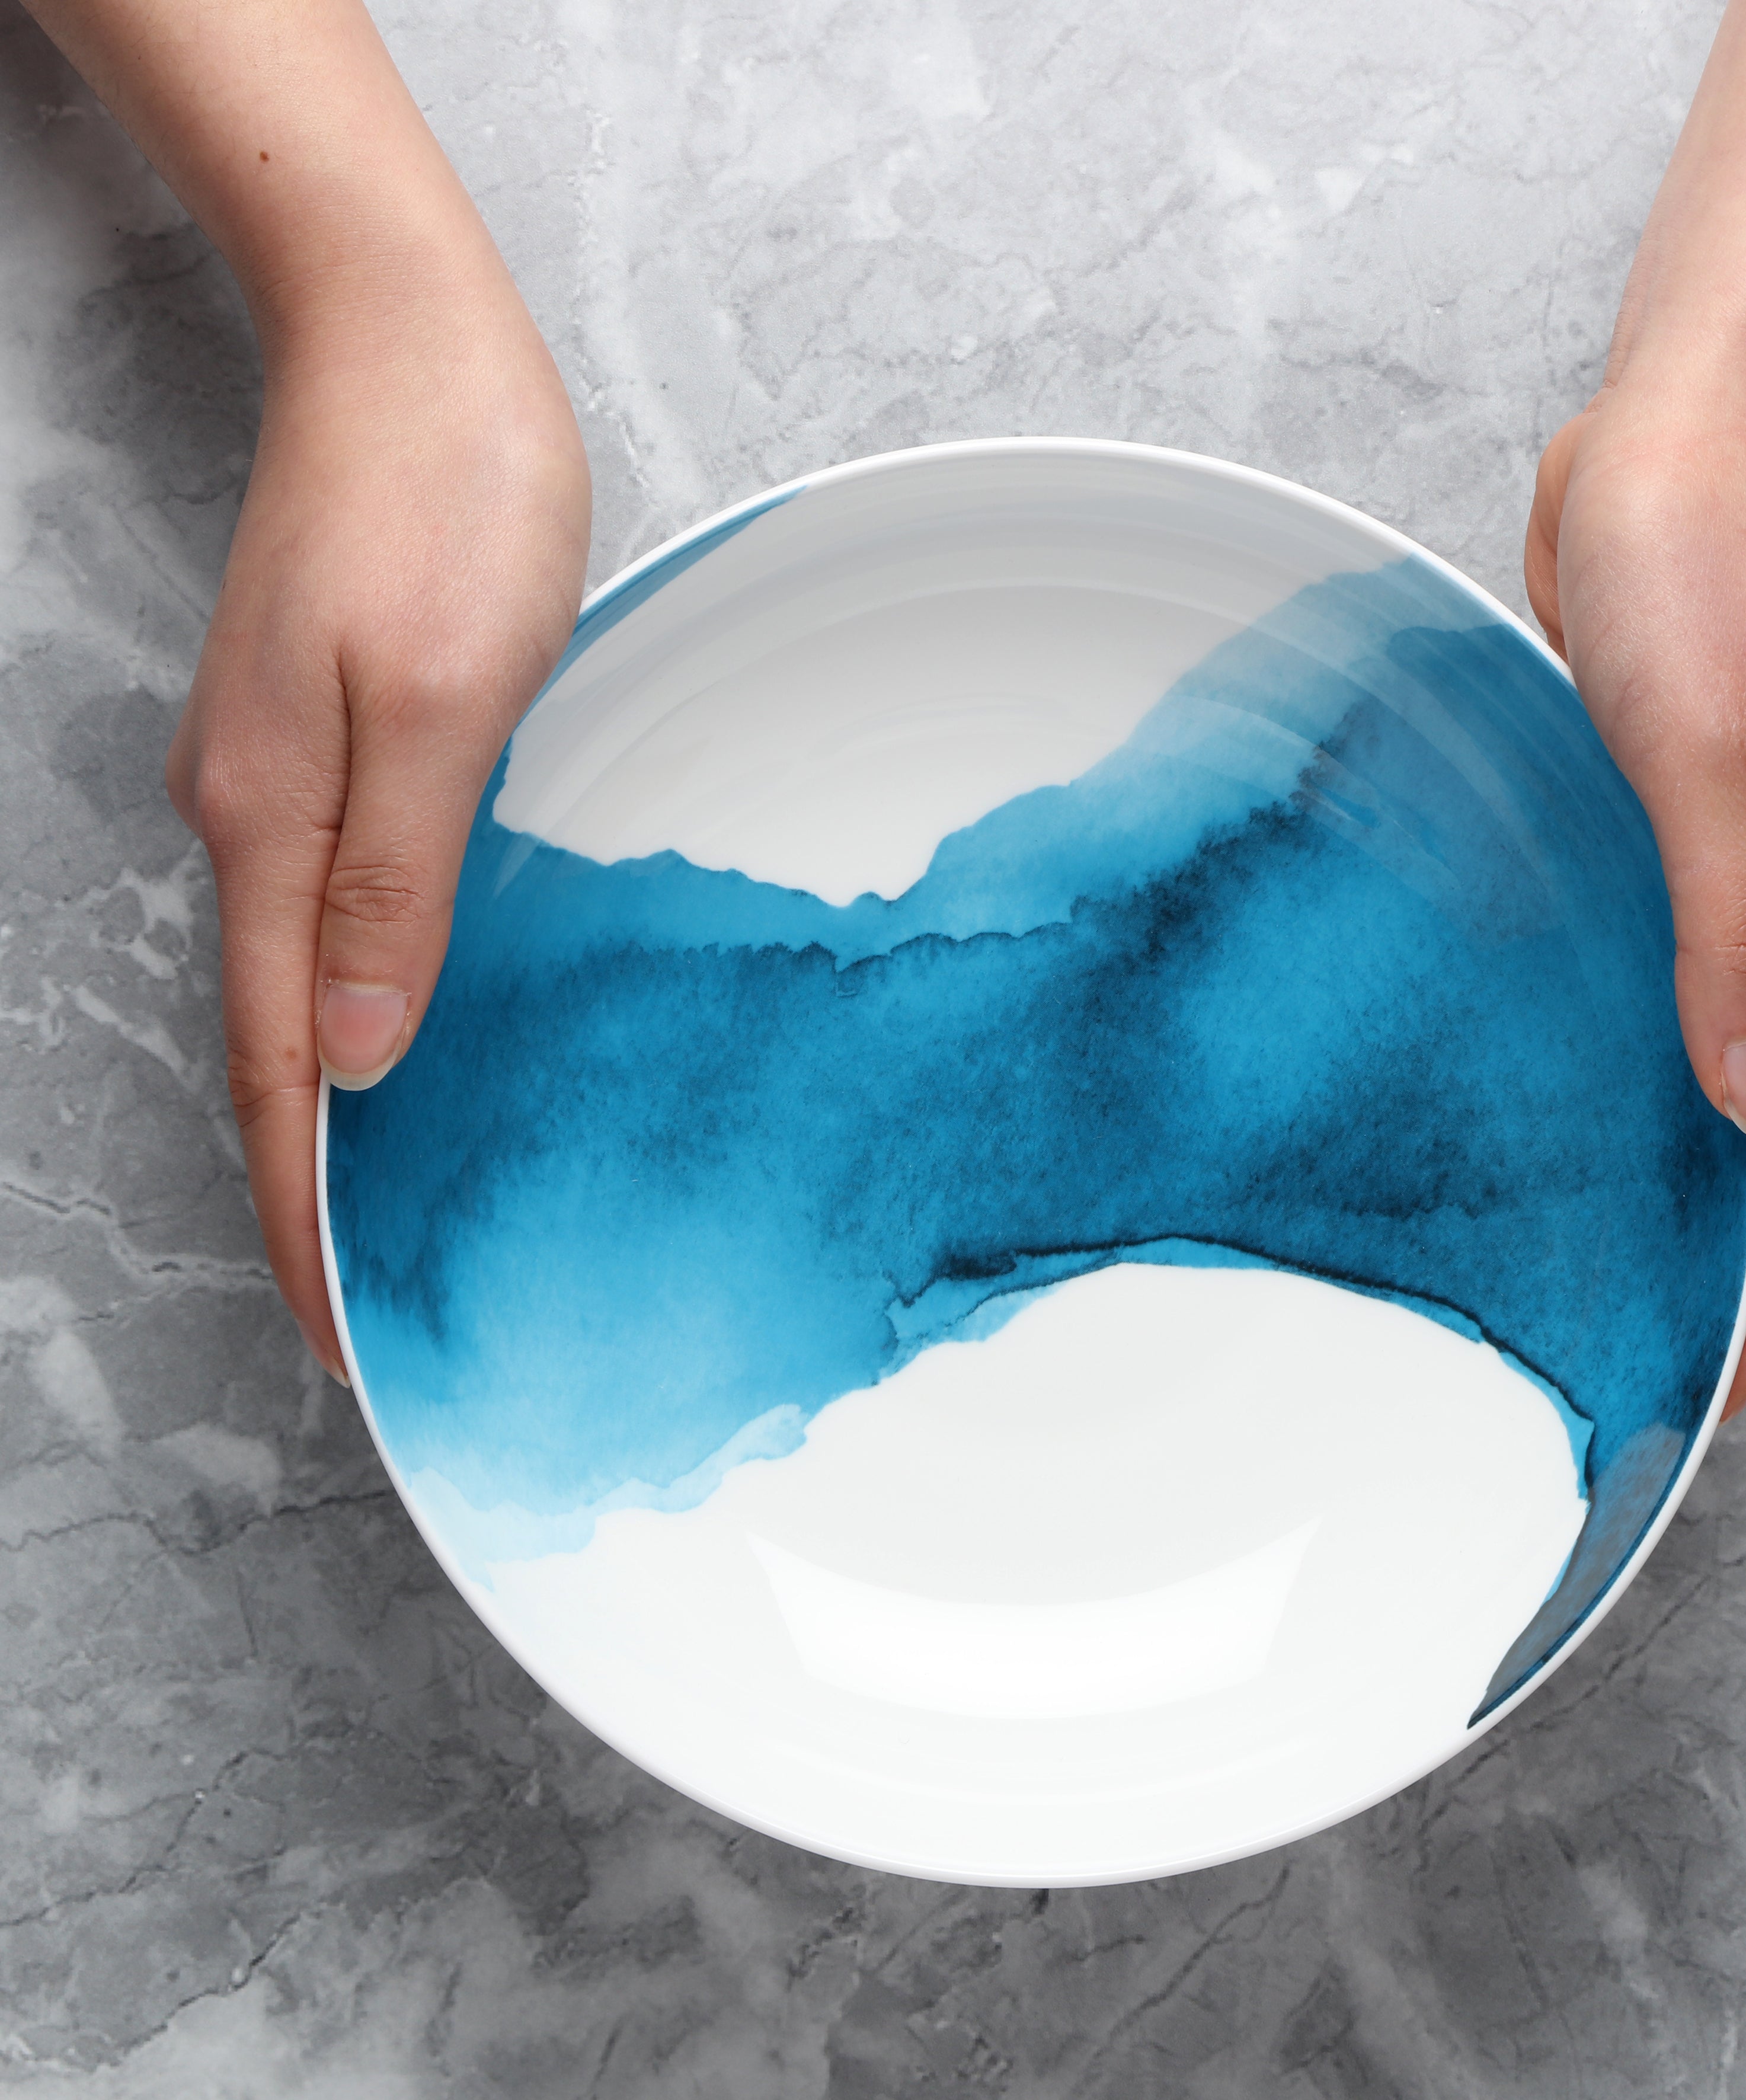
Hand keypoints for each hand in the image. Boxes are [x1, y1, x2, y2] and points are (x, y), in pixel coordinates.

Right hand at [166, 277, 588, 1378]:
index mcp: (275, 829)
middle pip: (275, 1052)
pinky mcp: (327, 741)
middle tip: (367, 1316)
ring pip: (300, 991)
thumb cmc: (442, 496)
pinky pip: (330, 917)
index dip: (306, 1215)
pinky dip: (357, 1012)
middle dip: (312, 1195)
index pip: (285, 1073)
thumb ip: (392, 879)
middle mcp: (256, 820)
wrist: (407, 341)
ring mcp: (283, 780)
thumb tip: (361, 1049)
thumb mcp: (438, 697)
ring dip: (336, 1114)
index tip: (341, 1336)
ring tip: (386, 1222)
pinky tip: (399, 1046)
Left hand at [1525, 377, 1745, 1413]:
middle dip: (1736, 1252)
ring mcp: (1712, 872)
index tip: (1720, 1373)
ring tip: (1600, 1252)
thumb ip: (1731, 932)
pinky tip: (1557, 1082)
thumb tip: (1744, 1105)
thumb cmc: (1708, 566)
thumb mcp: (1717, 759)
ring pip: (1715, 1060)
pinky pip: (1652, 978)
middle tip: (1652, 1345)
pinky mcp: (1648, 827)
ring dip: (1680, 1163)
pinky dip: (1629, 1057)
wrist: (1679, 429)